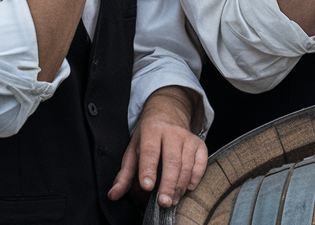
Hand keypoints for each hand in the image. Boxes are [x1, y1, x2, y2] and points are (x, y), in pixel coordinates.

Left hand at [108, 86, 205, 207]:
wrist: (168, 112)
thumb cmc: (148, 135)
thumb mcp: (133, 149)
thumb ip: (124, 174)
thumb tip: (113, 194)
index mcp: (152, 130)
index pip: (150, 151)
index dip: (148, 169)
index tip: (147, 186)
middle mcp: (172, 132)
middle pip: (172, 160)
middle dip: (168, 183)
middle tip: (163, 202)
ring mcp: (188, 138)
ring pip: (187, 164)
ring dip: (180, 185)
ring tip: (172, 200)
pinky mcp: (200, 144)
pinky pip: (201, 162)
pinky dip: (195, 177)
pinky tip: (187, 188)